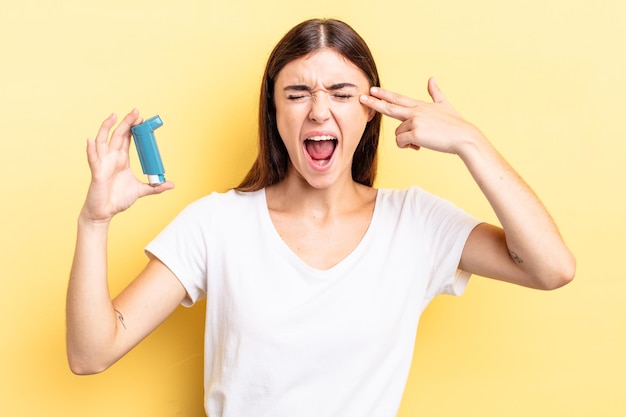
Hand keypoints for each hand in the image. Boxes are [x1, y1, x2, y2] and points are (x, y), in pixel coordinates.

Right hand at [81, 109, 173, 222]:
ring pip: (102, 141)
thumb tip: (171, 185)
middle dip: (126, 123)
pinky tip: (91, 140)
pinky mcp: (97, 173)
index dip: (133, 128)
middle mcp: (111, 158)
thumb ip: (154, 187)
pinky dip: (91, 149)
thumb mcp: (140, 191)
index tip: (141, 119)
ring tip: (113, 116)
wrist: (105, 212)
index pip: (126, 139)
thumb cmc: (118, 200)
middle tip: (135, 111)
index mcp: (121, 160)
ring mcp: (103, 164)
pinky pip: (93, 159)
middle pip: (117, 135)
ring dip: (106, 128)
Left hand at [360, 77, 482, 153]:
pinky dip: (408, 147)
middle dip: (374, 103)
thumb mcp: (444, 104)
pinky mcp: (415, 133)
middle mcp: (415, 111)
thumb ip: (435, 93)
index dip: (384, 95)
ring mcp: (415, 121)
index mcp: (420, 105)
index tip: (372, 90)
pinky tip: (418, 147)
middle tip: (361, 98)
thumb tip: (431, 78)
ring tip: (421, 142)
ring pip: (398, 133)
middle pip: (389, 107)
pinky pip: (401, 142)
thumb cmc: (455, 124)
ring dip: (406, 141)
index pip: (398, 99)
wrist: (464, 137)